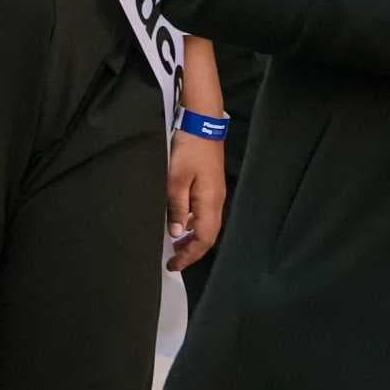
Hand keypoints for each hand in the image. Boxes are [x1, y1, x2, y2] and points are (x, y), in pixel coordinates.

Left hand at [167, 132, 227, 269]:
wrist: (203, 123)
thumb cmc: (188, 150)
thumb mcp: (176, 178)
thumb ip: (176, 207)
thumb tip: (176, 233)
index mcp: (210, 203)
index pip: (203, 240)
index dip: (189, 256)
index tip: (173, 265)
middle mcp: (216, 202)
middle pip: (208, 236)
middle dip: (192, 251)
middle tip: (174, 260)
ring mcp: (215, 194)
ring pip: (206, 225)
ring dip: (192, 237)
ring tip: (175, 245)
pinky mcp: (211, 186)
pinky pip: (204, 213)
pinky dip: (193, 223)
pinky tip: (180, 221)